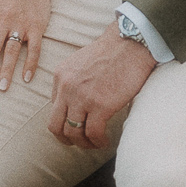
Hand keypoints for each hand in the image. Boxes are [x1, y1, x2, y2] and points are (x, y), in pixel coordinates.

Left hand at [47, 23, 156, 150]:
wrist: (131, 42)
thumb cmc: (112, 51)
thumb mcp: (81, 62)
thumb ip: (74, 80)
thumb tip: (77, 103)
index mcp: (60, 75)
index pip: (54, 107)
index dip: (65, 120)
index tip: (77, 124)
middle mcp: (67, 88)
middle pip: (55, 125)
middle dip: (65, 139)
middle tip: (77, 142)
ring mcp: (82, 98)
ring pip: (73, 133)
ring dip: (83, 143)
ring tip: (95, 143)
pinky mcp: (101, 106)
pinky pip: (93, 133)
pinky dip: (98, 142)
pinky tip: (105, 141)